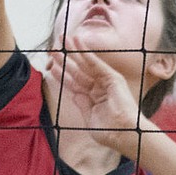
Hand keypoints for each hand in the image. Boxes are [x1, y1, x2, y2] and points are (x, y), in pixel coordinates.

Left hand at [48, 35, 144, 155]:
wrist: (124, 135)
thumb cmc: (110, 133)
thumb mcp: (90, 118)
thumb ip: (82, 105)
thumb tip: (74, 94)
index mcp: (92, 98)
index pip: (73, 83)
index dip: (62, 74)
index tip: (51, 65)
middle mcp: (98, 88)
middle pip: (77, 70)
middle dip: (65, 58)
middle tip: (53, 47)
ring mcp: (105, 83)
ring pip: (85, 65)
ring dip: (73, 51)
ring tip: (62, 40)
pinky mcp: (113, 79)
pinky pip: (97, 64)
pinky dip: (87, 53)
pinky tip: (78, 43)